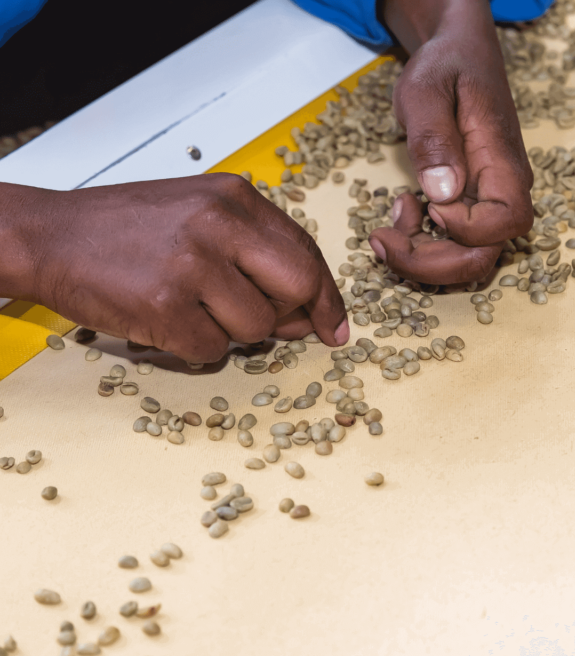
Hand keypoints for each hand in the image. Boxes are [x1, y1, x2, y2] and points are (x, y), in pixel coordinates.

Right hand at [0, 175, 348, 362]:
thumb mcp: (201, 211)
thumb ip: (256, 250)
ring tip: (194, 307)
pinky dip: (195, 348)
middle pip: (298, 287)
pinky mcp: (165, 306)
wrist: (51, 235)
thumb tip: (304, 311)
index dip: (326, 295)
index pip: (306, 252)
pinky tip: (169, 321)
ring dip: (232, 332)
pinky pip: (212, 350)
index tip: (335, 324)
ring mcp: (192, 266)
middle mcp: (219, 226)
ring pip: (257, 328)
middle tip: (278, 328)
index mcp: (235, 198)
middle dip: (293, 317)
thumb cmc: (128, 227)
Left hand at [368, 0, 533, 284]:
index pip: (505, 222)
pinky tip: (401, 212)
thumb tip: (442, 192)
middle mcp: (503, 192)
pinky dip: (420, 244)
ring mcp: (487, 203)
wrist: (458, 56)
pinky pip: (452, 244)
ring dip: (420, 258)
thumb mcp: (427, 89)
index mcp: (503, 162)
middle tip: (381, 241)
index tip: (427, 204)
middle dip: (430, 264)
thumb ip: (434, 138)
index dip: (464, 228)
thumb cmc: (447, 66)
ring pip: (466, 259)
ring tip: (385, 228)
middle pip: (483, 256)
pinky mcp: (469, 207)